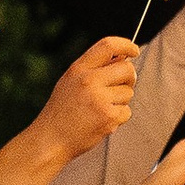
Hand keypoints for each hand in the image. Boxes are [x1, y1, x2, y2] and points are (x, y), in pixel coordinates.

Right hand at [40, 32, 141, 159]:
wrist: (50, 139)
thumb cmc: (62, 112)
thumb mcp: (70, 81)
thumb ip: (93, 69)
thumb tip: (123, 59)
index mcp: (79, 69)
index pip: (108, 46)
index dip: (126, 45)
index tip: (134, 50)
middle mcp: (89, 80)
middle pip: (127, 69)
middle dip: (130, 77)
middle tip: (122, 86)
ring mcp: (100, 98)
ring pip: (128, 92)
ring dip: (121, 101)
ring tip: (101, 109)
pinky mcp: (108, 116)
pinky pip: (126, 111)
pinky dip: (118, 117)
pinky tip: (102, 121)